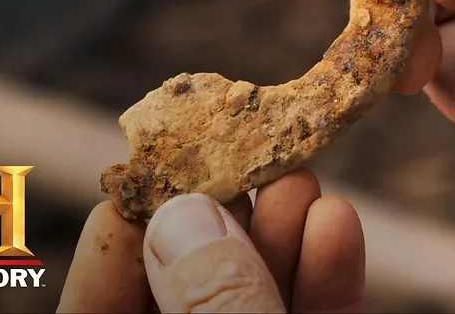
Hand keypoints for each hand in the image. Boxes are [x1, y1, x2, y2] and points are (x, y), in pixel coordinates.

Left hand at [57, 169, 364, 312]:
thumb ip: (217, 309)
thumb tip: (184, 216)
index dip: (118, 242)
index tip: (146, 177)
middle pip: (190, 287)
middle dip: (218, 219)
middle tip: (238, 157)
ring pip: (260, 297)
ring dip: (282, 234)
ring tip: (298, 177)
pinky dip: (329, 275)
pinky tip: (336, 223)